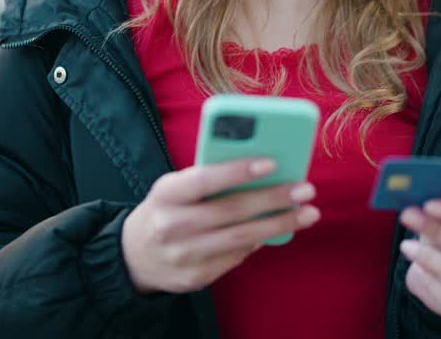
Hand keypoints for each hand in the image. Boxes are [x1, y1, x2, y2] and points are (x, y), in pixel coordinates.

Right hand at [121, 158, 319, 293]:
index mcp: (165, 194)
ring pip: (240, 238)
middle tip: (305, 189)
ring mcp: (183, 255)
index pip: (204, 180)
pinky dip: (258, 241)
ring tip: (307, 213)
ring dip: (278, 224)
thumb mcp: (174, 187)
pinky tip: (276, 229)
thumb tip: (261, 173)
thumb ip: (207, 179)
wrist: (133, 256)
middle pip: (230, 211)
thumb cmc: (166, 209)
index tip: (272, 162)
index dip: (238, 171)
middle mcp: (171, 226)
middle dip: (273, 199)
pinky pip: (236, 256)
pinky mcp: (195, 277)